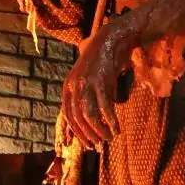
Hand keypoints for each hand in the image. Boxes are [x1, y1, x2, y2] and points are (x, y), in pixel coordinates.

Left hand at [61, 20, 135, 147]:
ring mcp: (87, 83)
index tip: (86, 143)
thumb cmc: (100, 64)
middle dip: (87, 134)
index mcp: (68, 86)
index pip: (67, 115)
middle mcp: (74, 86)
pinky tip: (117, 128)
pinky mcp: (101, 82)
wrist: (110, 40)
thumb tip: (89, 122)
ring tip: (109, 138)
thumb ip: (84, 96)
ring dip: (99, 130)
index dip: (76, 131)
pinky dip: (110, 120)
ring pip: (89, 115)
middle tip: (97, 144)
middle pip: (77, 117)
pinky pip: (104, 107)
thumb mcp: (86, 79)